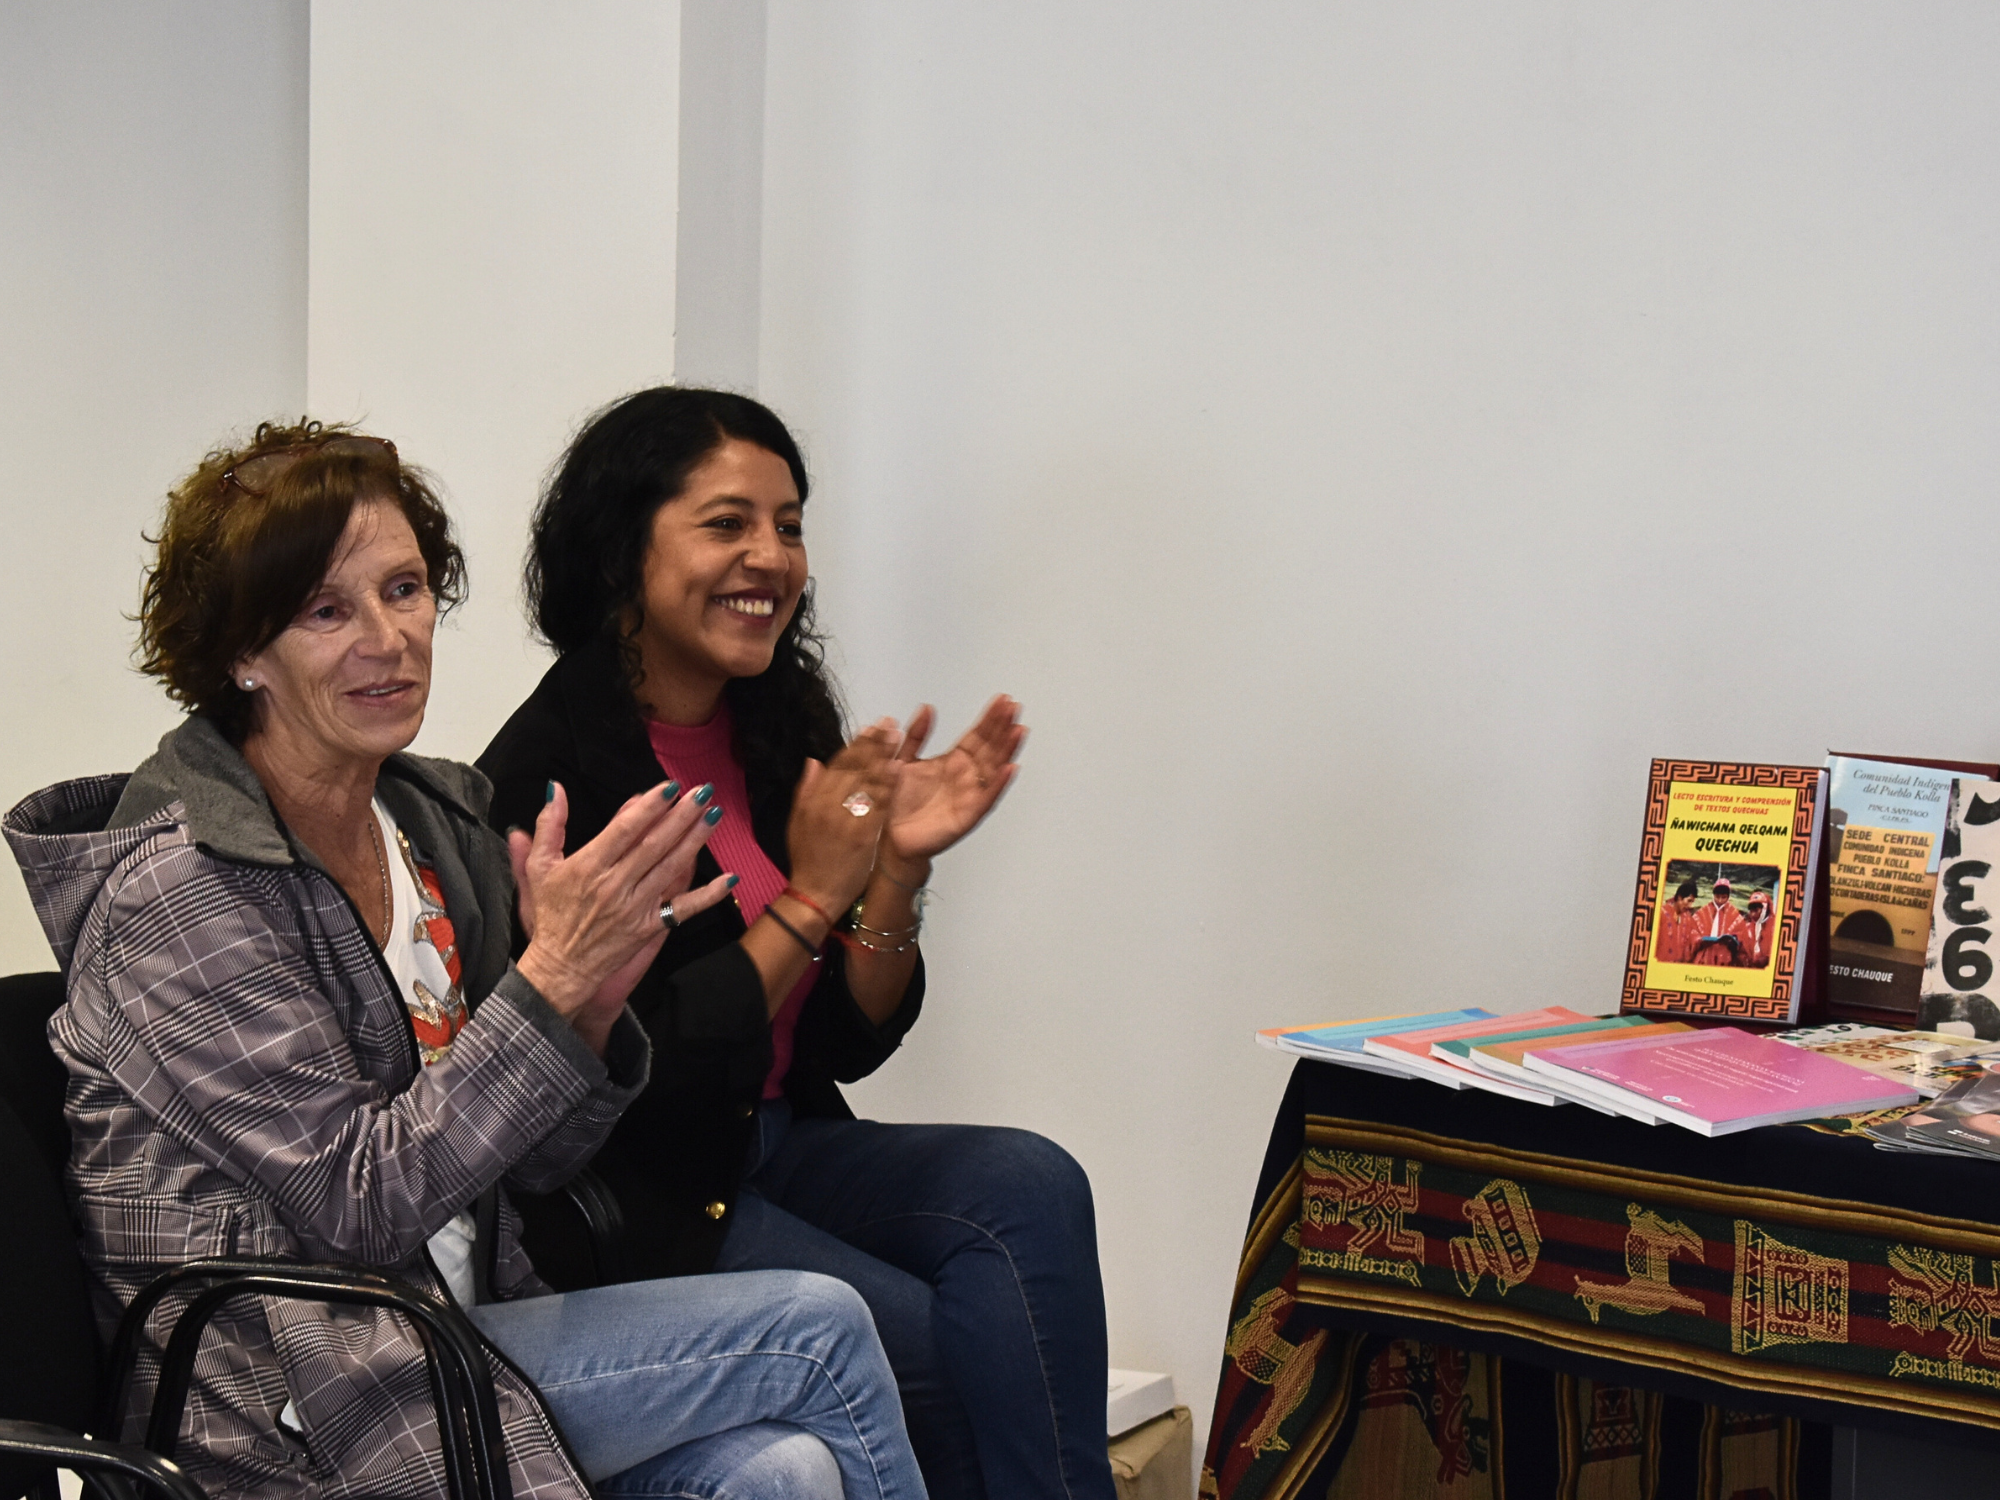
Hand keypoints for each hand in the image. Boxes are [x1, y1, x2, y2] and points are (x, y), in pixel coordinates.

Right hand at [513, 782, 735, 1051]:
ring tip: (715, 815)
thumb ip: (549, 825)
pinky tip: (730, 878)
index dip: (649, 808)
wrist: (560, 967)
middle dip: (681, 817)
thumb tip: (554, 788)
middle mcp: (615, 885)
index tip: (671, 787)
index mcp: (588, 866)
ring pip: (670, 869)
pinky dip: (708, 895)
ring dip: (695, 841)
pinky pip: (683, 909)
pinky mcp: (649, 928)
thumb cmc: (551, 914)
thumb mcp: (539, 868)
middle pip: (654, 845)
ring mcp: (635, 908)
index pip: (624, 831)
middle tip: (703, 792)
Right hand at [785, 720, 903, 911]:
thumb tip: (814, 761)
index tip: (870, 728)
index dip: (855, 745)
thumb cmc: (807, 859)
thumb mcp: (796, 822)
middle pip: (854, 768)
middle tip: (889, 724)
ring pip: (866, 782)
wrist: (814, 893)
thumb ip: (805, 790)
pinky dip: (889, 786)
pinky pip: (878, 806)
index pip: (837, 765)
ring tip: (897, 737)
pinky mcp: (863, 835)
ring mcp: (846, 820)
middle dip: (873, 744)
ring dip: (883, 757)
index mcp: (813, 801)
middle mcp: (828, 806)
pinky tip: (900, 769)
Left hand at [882, 695, 1024, 863]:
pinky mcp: (967, 816)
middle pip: (990, 748)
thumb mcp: (904, 759)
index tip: (1002, 700)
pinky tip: (1009, 768)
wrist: (890, 838)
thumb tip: (926, 708)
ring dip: (1007, 750)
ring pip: (994, 770)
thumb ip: (916, 734)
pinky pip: (986, 798)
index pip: (977, 736)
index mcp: (953, 763)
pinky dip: (998, 784)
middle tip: (1013, 707)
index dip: (990, 718)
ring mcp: (969, 796)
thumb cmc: (899, 804)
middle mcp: (965, 778)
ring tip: (1018, 731)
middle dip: (1002, 727)